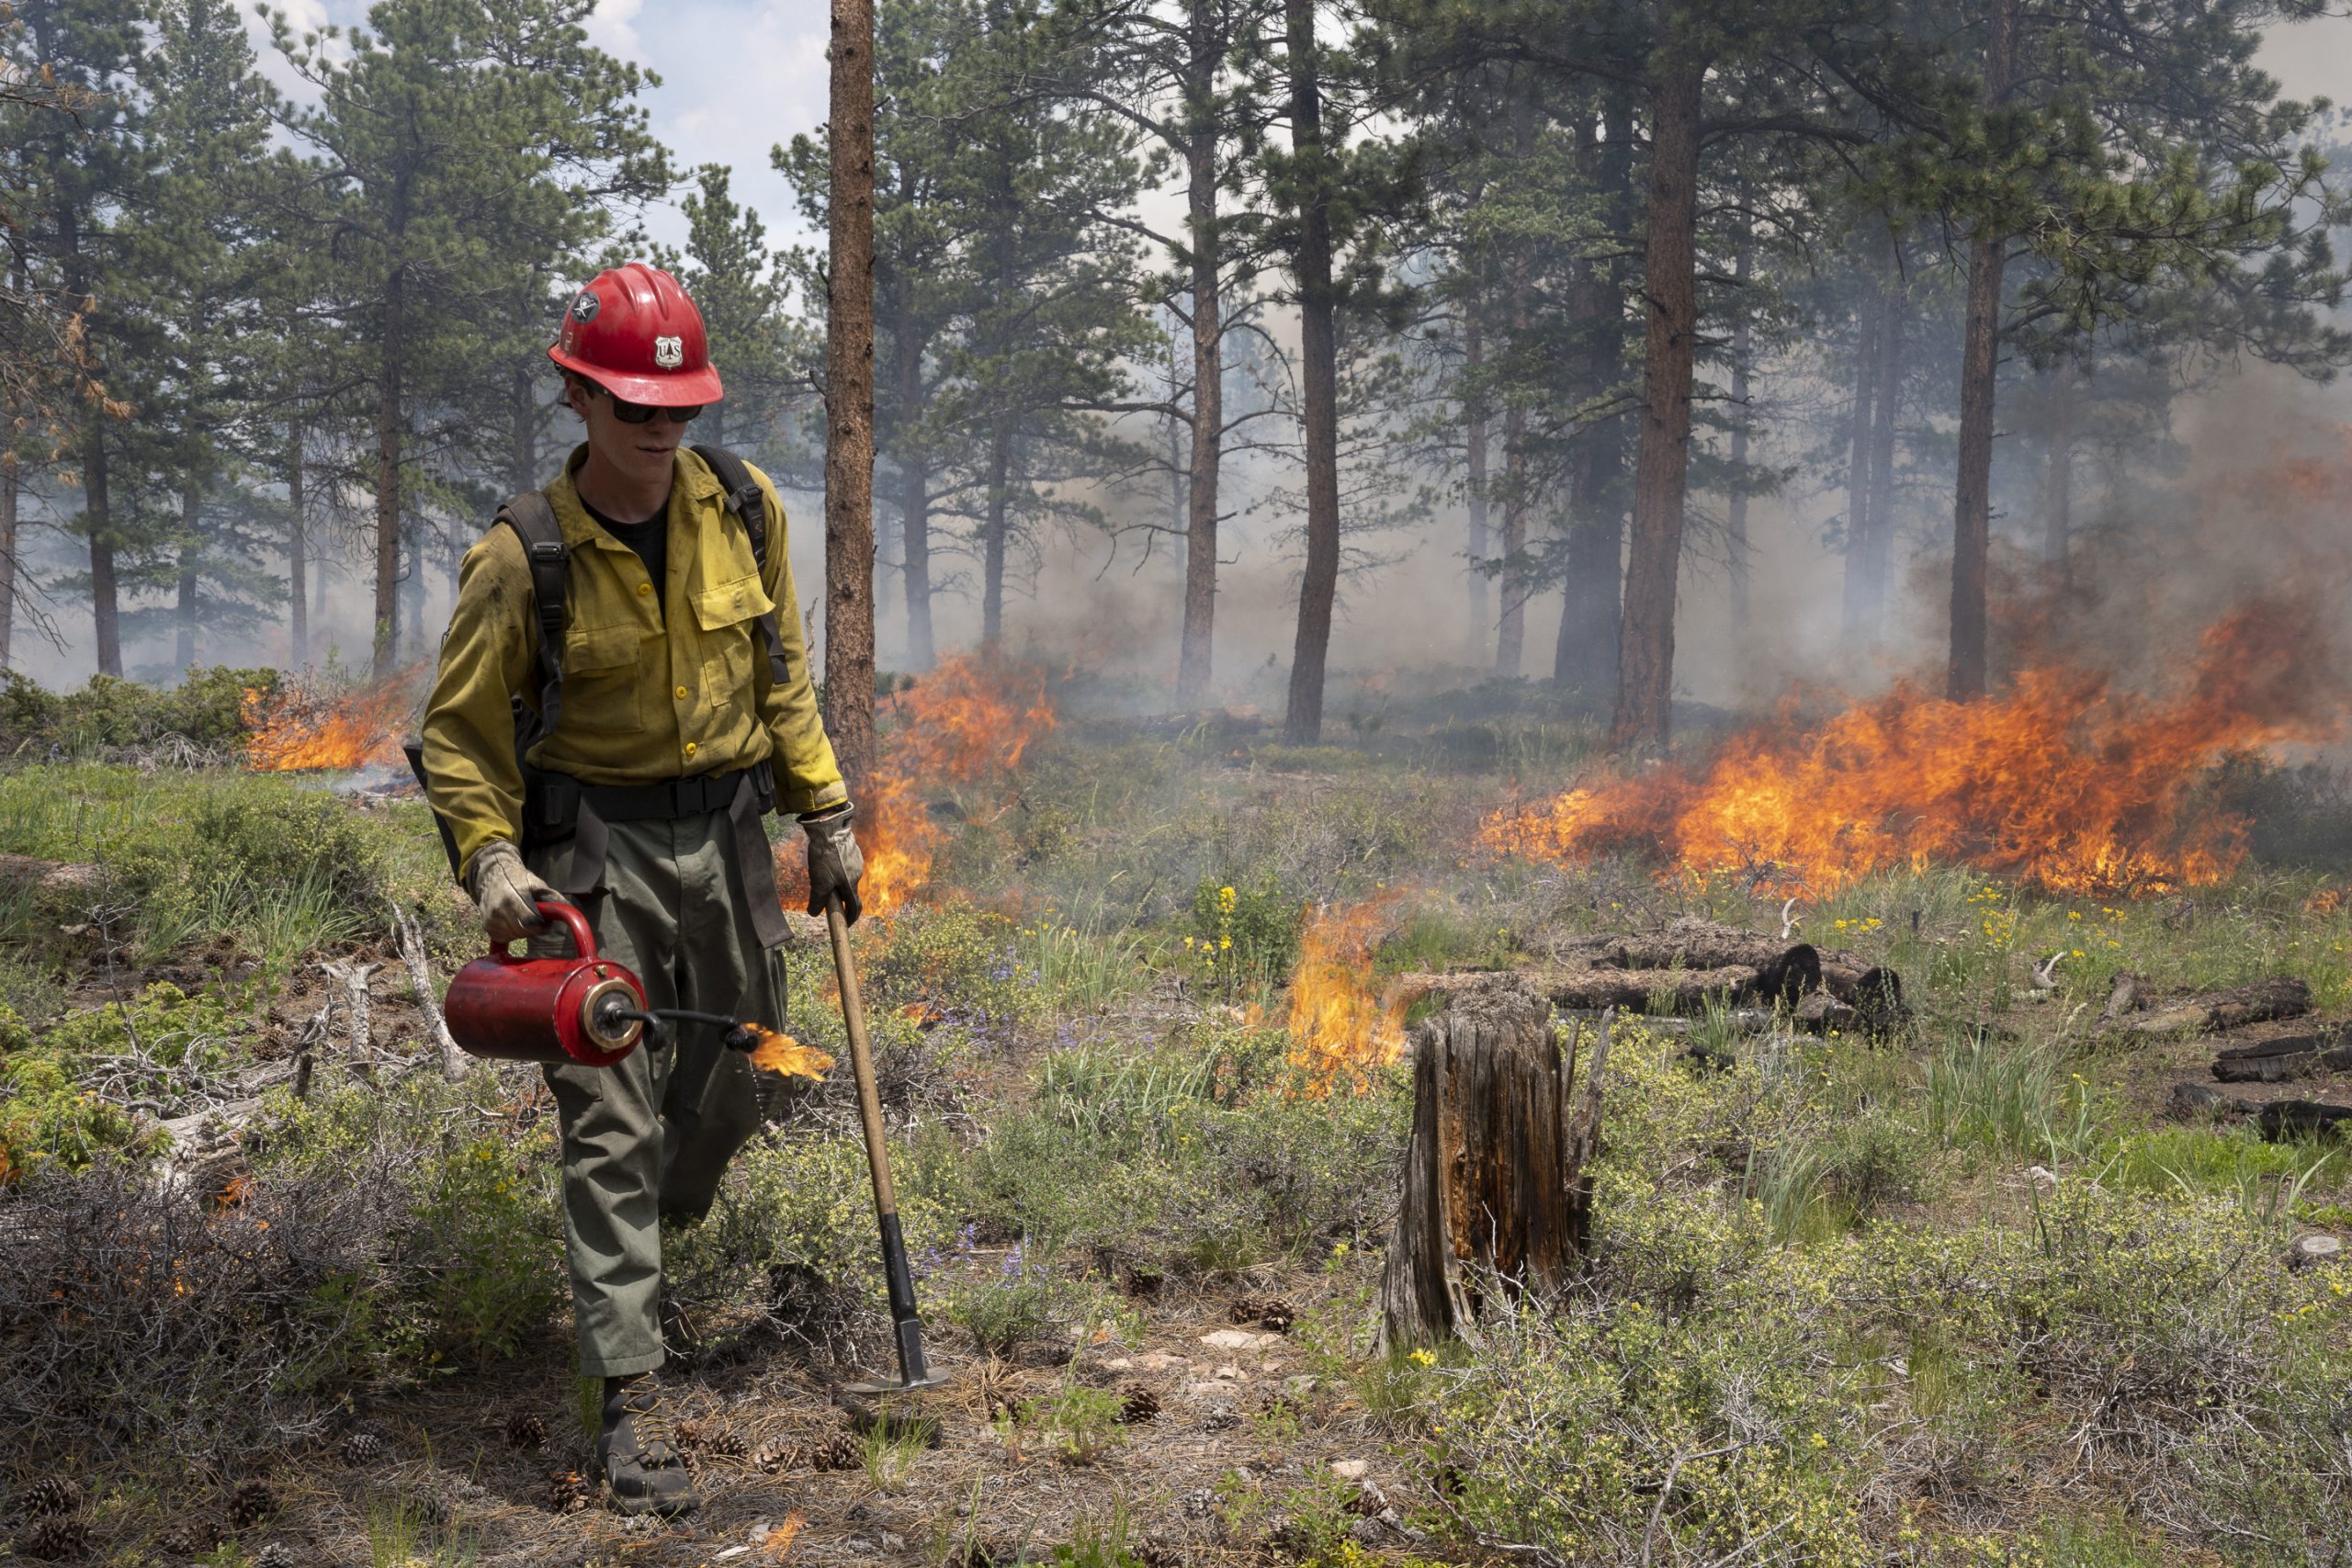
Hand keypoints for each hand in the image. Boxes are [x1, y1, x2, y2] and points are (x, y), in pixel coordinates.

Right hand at [467, 840, 558, 944]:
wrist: (492, 878)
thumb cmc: (519, 880)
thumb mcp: (538, 884)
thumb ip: (554, 899)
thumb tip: (570, 912)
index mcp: (511, 898)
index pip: (530, 923)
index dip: (542, 925)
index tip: (546, 921)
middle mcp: (498, 911)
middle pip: (525, 932)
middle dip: (535, 927)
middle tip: (536, 916)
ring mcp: (491, 921)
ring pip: (517, 936)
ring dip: (524, 930)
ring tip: (522, 914)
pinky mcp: (488, 929)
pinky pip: (507, 938)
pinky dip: (514, 932)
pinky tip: (513, 919)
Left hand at [802, 803, 864, 923]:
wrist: (830, 829)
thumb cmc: (825, 857)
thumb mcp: (818, 882)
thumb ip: (817, 900)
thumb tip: (814, 913)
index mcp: (850, 884)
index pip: (854, 907)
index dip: (850, 918)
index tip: (845, 923)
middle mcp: (857, 873)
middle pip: (849, 891)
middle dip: (838, 896)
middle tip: (825, 894)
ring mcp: (856, 861)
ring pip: (846, 876)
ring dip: (836, 880)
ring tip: (821, 871)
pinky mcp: (852, 850)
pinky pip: (845, 864)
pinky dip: (837, 867)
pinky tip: (826, 860)